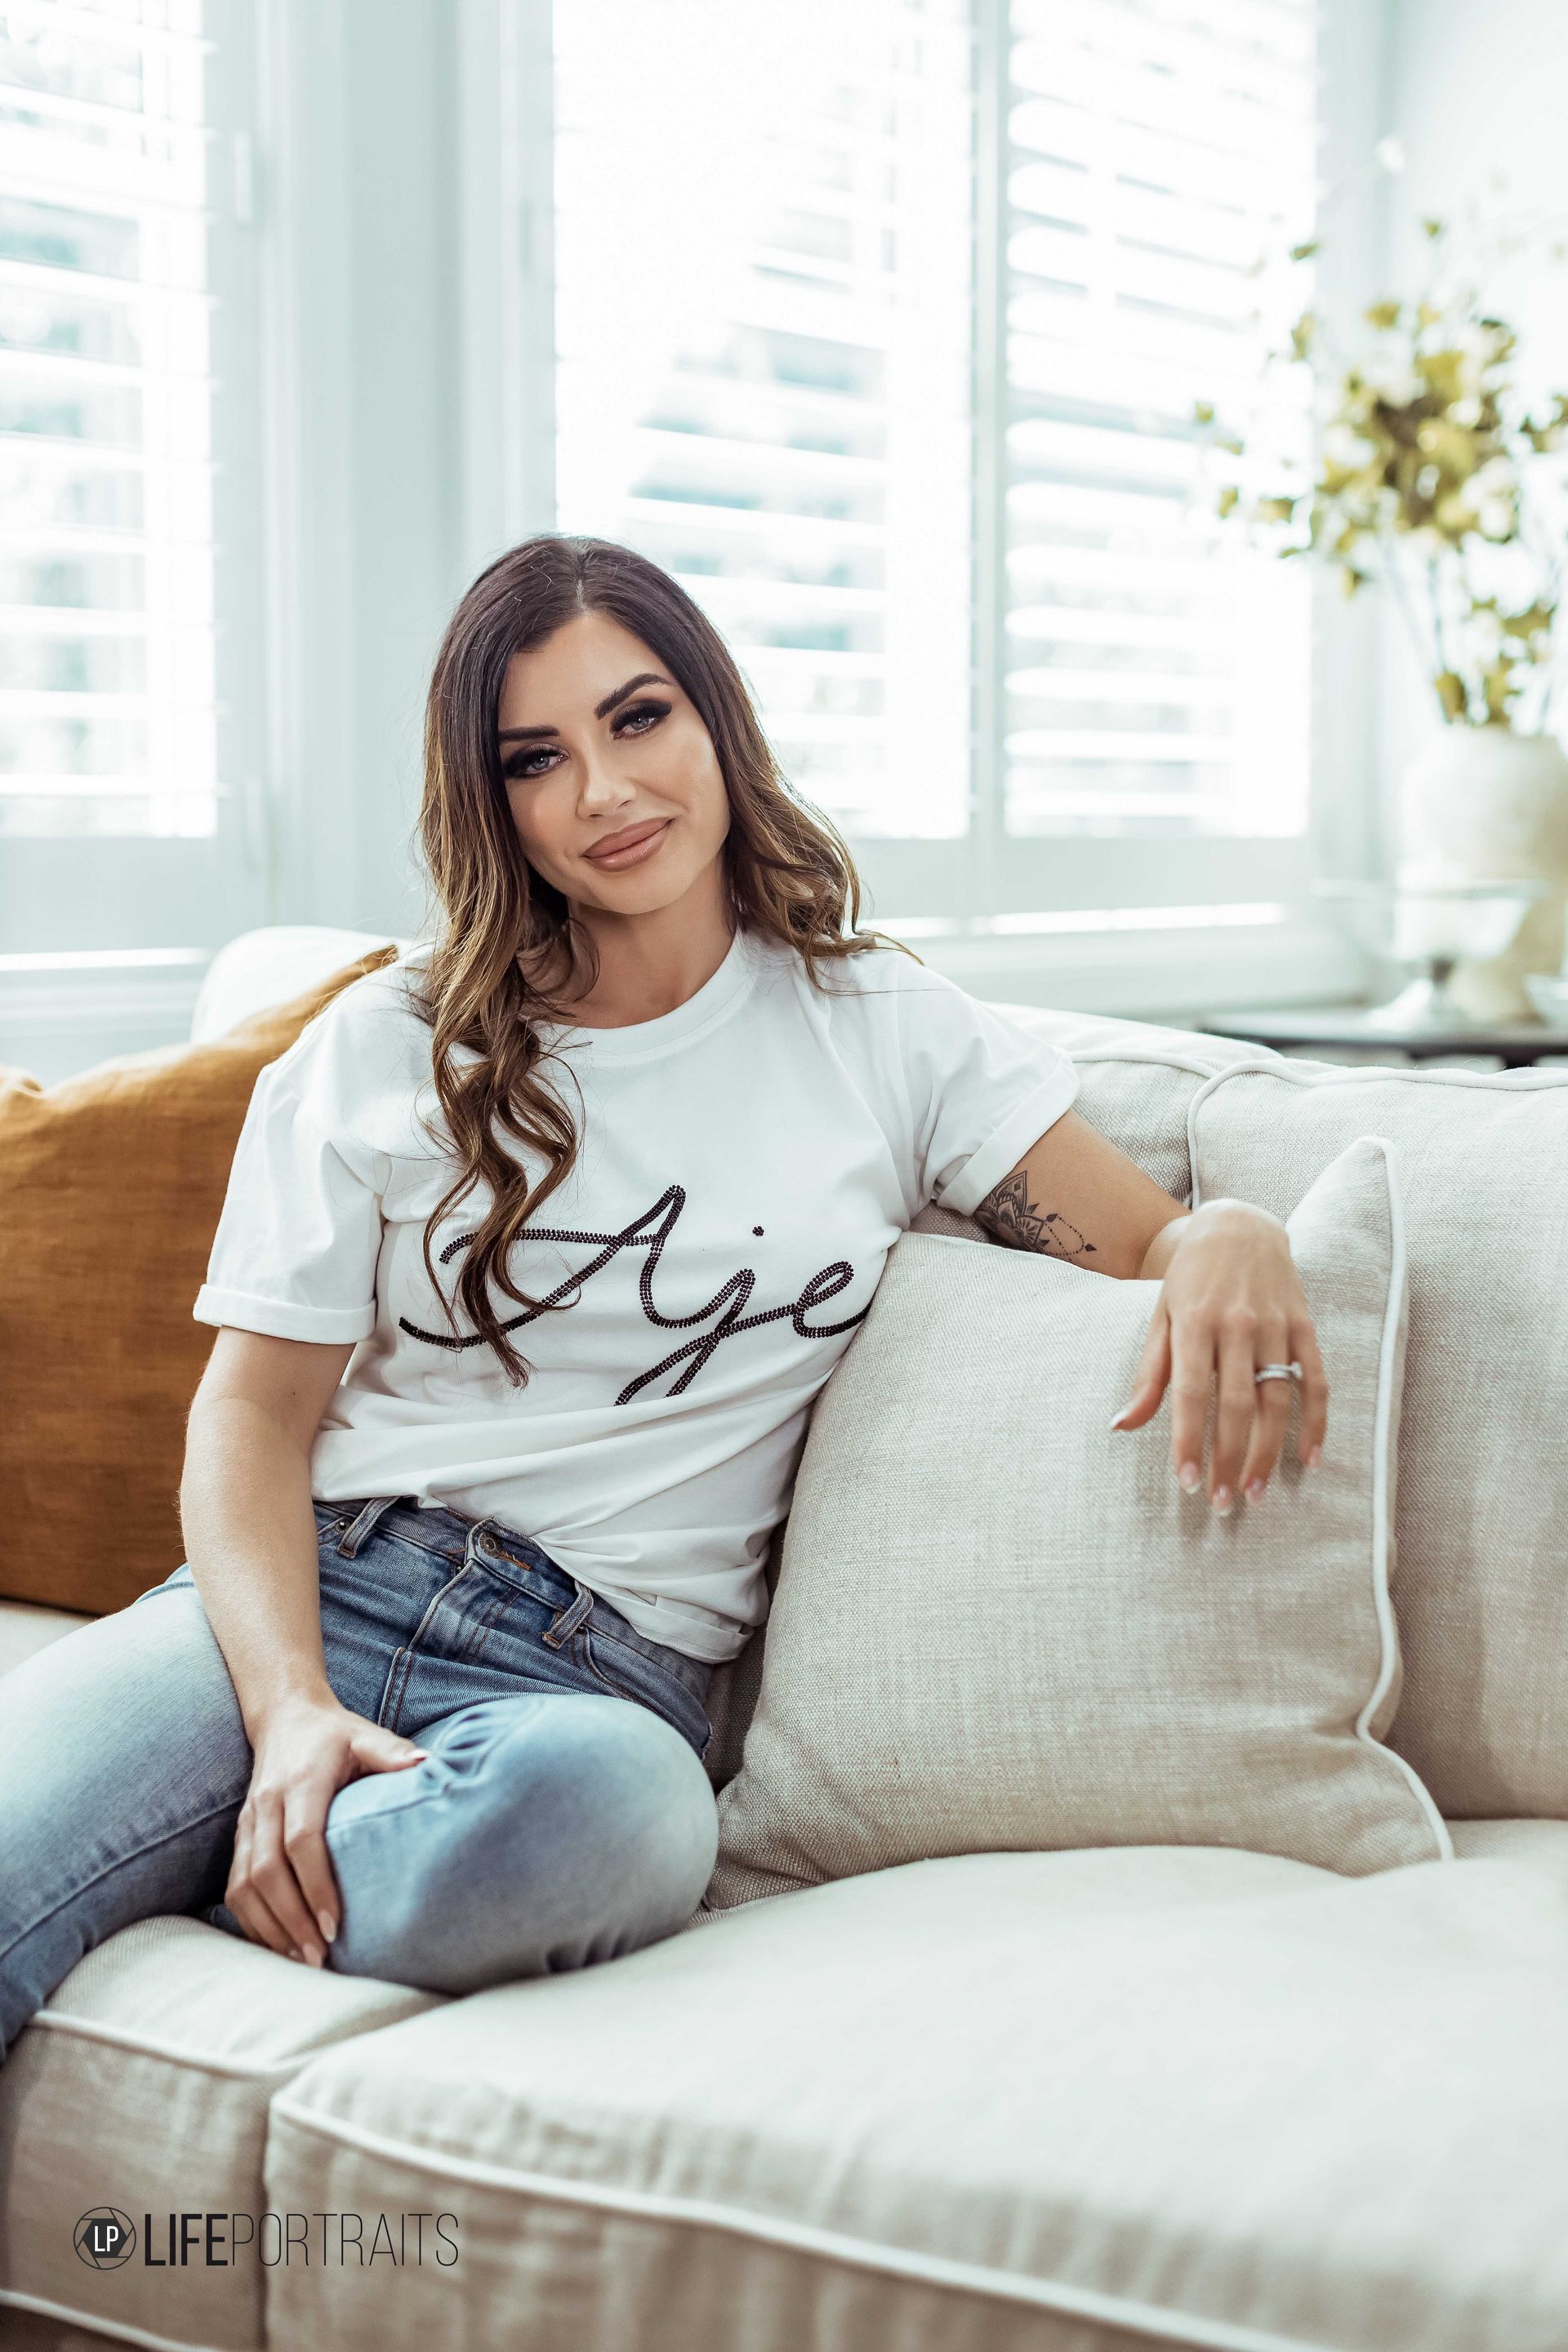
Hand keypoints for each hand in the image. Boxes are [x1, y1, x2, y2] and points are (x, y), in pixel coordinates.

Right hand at [224, 1694, 428, 1965]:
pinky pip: (234, 1886)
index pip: (301, 1840)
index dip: (316, 1884)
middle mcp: (267, 1805)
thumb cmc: (334, 1734)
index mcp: (301, 1782)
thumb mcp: (365, 1735)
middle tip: (321, 1956)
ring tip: (302, 1959)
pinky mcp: (238, 1837)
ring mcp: (248, 1823)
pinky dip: (252, 1921)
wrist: (285, 1717)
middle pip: (267, 1871)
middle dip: (292, 1919)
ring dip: (270, 1927)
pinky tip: (277, 1944)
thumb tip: (430, 1766)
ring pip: (244, 1885)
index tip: (336, 1923)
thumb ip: (393, 1753)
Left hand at [1109, 1201, 1328, 1510]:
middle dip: (1229, 1460)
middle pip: (1236, 1406)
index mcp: (1194, 1322)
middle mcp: (1236, 1325)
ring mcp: (1275, 1325)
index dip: (1188, 1442)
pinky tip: (1308, 1461)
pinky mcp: (1304, 1326)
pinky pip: (1315, 1381)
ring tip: (1256, 1493)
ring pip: (1277, 1401)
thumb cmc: (1191, 1278)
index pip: (1190, 1394)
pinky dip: (1316, 1423)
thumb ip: (1149, 1375)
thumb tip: (1121, 1426)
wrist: (1238, 1225)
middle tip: (1223, 1504)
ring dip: (1269, 1453)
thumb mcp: (1161, 1318)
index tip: (1188, 1484)